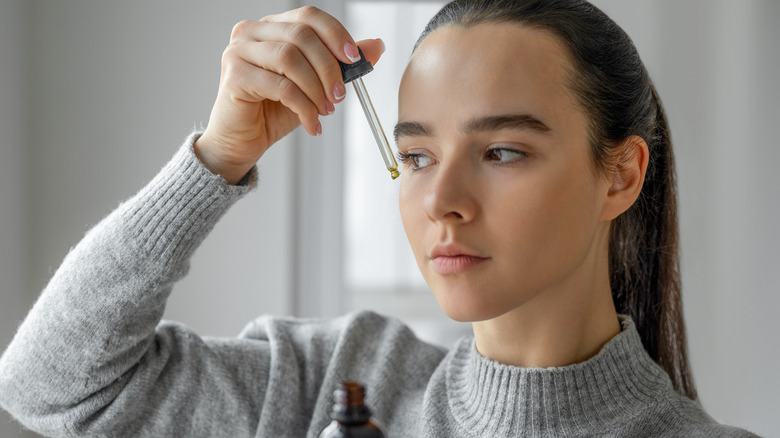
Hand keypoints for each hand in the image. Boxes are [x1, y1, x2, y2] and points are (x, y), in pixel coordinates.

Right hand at [194, 6, 384, 183]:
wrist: (243, 141)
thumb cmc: (274, 111)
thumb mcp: (316, 85)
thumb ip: (341, 64)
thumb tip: (376, 46)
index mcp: (272, 27)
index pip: (308, 16)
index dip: (336, 34)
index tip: (355, 59)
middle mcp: (252, 32)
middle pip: (302, 35)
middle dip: (329, 67)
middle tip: (340, 95)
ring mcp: (238, 51)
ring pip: (290, 59)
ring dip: (316, 88)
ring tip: (326, 110)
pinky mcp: (235, 76)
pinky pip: (280, 86)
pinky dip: (303, 107)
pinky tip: (312, 123)